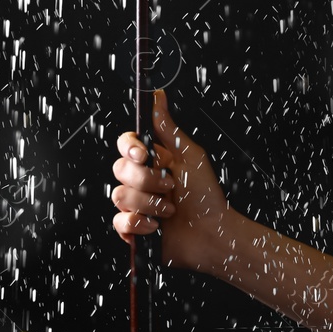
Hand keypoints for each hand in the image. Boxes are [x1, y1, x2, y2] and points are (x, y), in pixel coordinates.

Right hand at [111, 89, 233, 270]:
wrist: (213, 234)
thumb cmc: (206, 196)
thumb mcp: (189, 155)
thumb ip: (167, 127)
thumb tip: (158, 96)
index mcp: (151, 161)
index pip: (125, 145)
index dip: (129, 148)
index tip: (143, 155)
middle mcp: (140, 181)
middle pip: (119, 169)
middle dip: (146, 180)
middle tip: (169, 186)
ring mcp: (135, 205)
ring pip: (120, 196)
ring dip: (148, 204)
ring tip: (169, 211)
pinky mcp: (133, 228)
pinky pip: (119, 221)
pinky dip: (139, 224)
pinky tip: (156, 226)